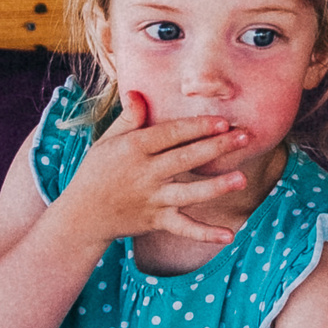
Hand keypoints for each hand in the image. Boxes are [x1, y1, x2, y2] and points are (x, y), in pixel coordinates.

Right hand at [59, 92, 250, 246]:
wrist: (82, 215)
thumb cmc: (97, 171)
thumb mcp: (108, 140)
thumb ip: (128, 119)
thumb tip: (137, 92)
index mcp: (135, 148)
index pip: (171, 134)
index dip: (197, 126)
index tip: (222, 121)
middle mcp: (146, 173)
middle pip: (186, 158)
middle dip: (217, 147)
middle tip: (246, 137)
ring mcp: (153, 199)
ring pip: (189, 192)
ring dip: (216, 187)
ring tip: (242, 179)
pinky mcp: (156, 221)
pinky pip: (183, 228)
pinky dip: (205, 234)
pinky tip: (229, 235)